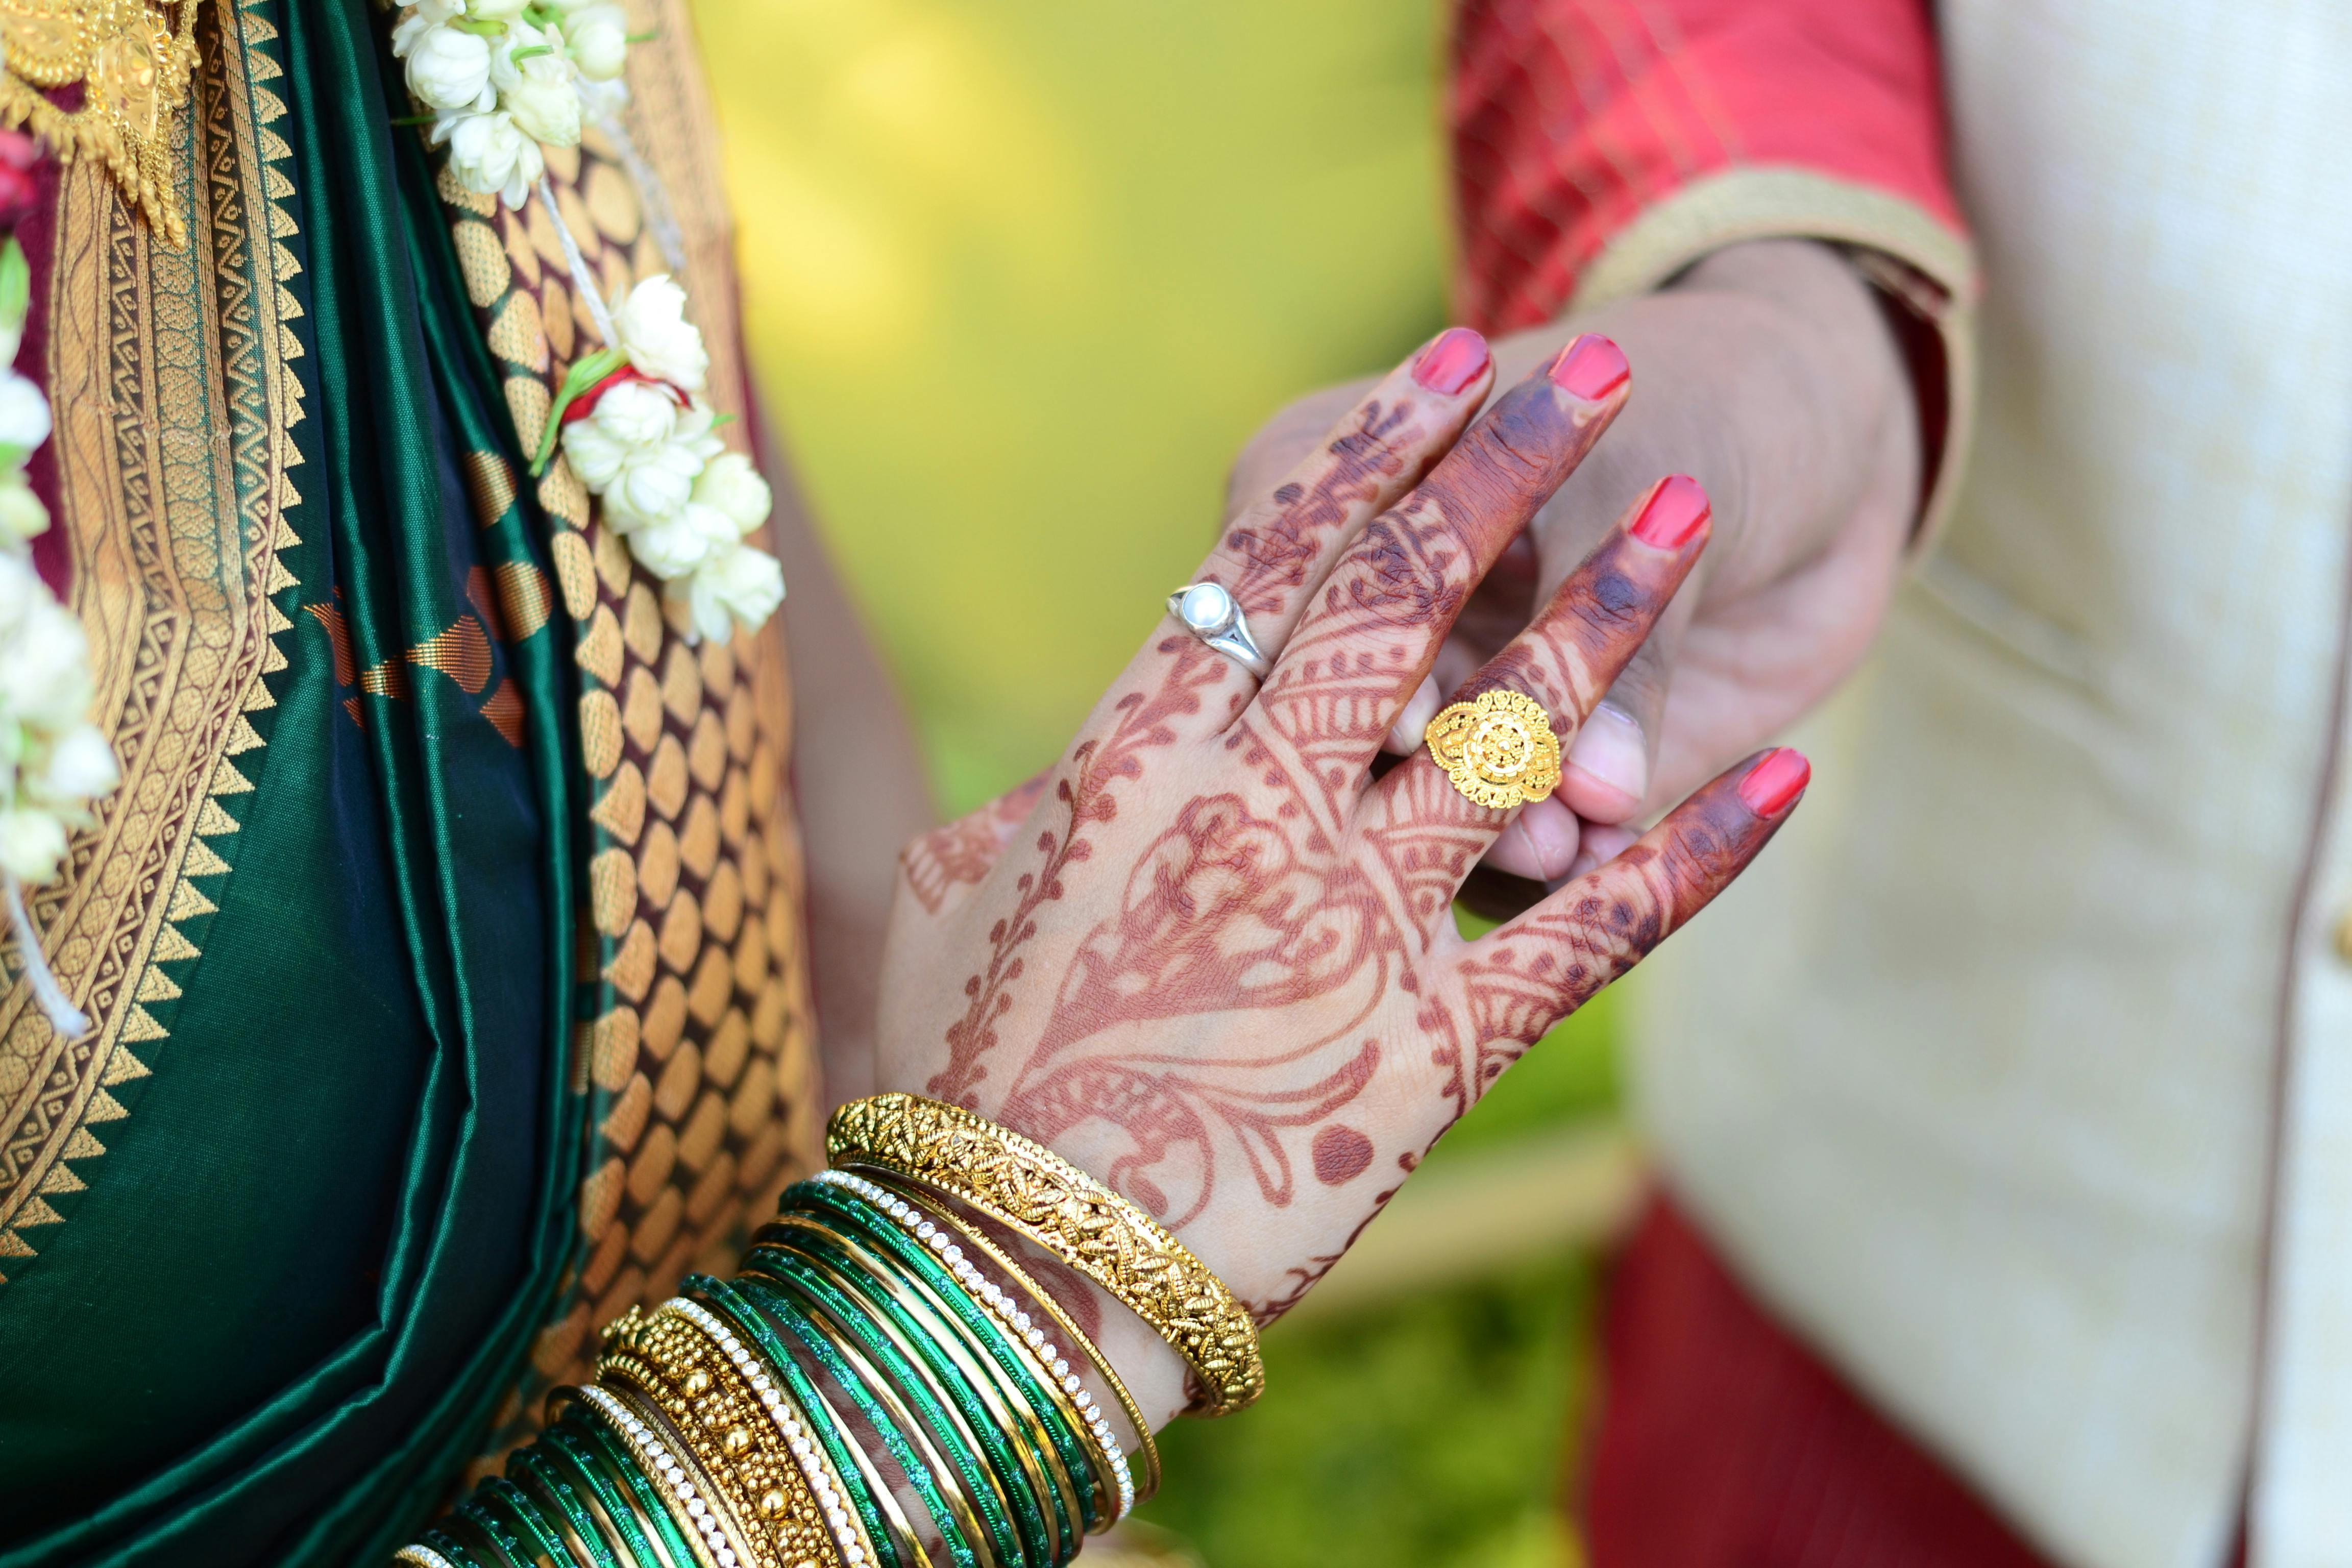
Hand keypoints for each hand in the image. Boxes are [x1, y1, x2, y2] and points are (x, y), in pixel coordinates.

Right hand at [876, 330, 1806, 1420]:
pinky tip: (1785, 783)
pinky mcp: (1436, 1050)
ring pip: (1513, 735)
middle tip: (1598, 370)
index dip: (1379, 448)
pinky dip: (1695, 857)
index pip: (1278, 557)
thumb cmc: (952, 1071)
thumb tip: (1086, 737)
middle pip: (1407, 602)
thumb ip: (1038, 791)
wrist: (1013, 1264)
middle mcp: (1254, 809)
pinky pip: (1594, 932)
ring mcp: (1353, 925)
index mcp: (1136, 754)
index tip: (1458, 360)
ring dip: (1611, 614)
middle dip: (1513, 472)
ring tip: (1692, 514)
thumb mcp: (957, 895)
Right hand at [1229, 240, 1914, 888]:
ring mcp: (1445, 698)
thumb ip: (1624, 639)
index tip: (1412, 730)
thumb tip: (1600, 789)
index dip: (1355, 661)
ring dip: (1496, 833)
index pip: (1309, 585)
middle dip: (1436, 777)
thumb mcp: (1651, 481)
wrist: (1830, 461)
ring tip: (1567, 849)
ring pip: (1425, 798)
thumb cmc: (1711, 411)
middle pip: (1353, 711)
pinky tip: (1608, 864)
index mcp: (1337, 493)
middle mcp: (1372, 610)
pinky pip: (1522, 845)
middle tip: (1516, 821)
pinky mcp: (1529, 775)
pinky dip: (1567, 862)